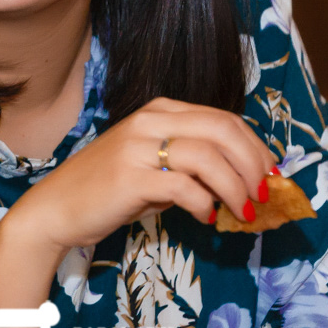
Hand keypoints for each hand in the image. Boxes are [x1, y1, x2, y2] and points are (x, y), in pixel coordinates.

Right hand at [14, 97, 276, 249]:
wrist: (57, 208)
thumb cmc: (109, 189)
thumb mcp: (153, 165)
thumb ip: (191, 164)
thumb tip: (243, 181)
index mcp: (160, 110)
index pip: (223, 119)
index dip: (255, 147)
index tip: (271, 175)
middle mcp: (151, 120)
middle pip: (222, 131)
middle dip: (252, 165)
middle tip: (263, 195)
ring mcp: (138, 146)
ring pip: (208, 157)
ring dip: (235, 188)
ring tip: (243, 212)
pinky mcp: (130, 177)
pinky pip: (183, 187)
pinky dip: (204, 204)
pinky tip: (206, 217)